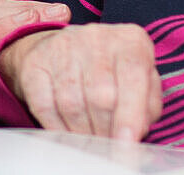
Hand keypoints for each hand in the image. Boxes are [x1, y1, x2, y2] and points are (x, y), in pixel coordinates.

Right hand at [0, 24, 159, 140]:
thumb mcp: (143, 82)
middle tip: (107, 145)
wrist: (69, 49)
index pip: (134, 77)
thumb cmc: (114, 72)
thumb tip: (135, 132)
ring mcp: (63, 47)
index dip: (130, 115)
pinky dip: (57, 128)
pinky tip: (67, 132)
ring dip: (82, 132)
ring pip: (72, 103)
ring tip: (89, 139)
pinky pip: (45, 106)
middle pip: (101, 95)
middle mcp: (97, 38)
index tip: (126, 143)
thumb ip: (148, 106)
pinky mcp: (35, 62)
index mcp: (130, 41)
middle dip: (105, 130)